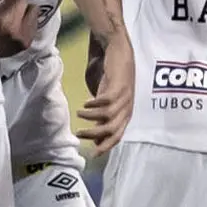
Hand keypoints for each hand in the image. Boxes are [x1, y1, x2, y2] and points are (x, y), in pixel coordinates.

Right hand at [0, 0, 40, 56]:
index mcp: (0, 16)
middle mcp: (13, 28)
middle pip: (24, 1)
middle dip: (17, 1)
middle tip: (7, 7)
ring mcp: (21, 37)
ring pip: (32, 11)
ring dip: (24, 12)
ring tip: (13, 19)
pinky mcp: (26, 43)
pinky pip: (34, 24)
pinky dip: (27, 23)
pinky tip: (16, 28)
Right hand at [79, 29, 133, 151]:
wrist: (119, 52)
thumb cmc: (113, 78)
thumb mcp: (107, 102)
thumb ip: (103, 119)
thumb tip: (96, 140)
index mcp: (125, 115)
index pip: (118, 136)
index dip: (106, 146)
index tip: (91, 154)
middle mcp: (127, 108)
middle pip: (112, 130)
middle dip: (94, 135)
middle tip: (78, 134)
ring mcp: (125, 97)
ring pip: (108, 116)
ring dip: (91, 118)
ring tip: (78, 114)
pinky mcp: (119, 86)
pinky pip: (106, 100)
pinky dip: (94, 104)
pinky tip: (85, 103)